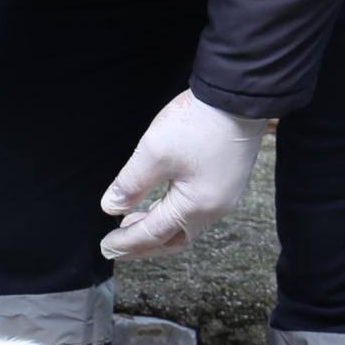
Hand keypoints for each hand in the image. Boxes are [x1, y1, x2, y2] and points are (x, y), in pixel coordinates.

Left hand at [99, 90, 270, 261]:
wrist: (239, 94)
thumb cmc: (199, 123)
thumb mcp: (153, 153)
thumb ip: (130, 184)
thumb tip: (111, 207)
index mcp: (196, 206)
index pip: (153, 234)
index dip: (126, 243)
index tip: (106, 248)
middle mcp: (215, 207)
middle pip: (173, 240)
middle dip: (144, 246)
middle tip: (118, 249)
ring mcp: (225, 195)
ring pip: (186, 226)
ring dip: (158, 230)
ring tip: (132, 225)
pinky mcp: (227, 180)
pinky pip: (196, 211)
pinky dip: (173, 215)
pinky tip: (159, 204)